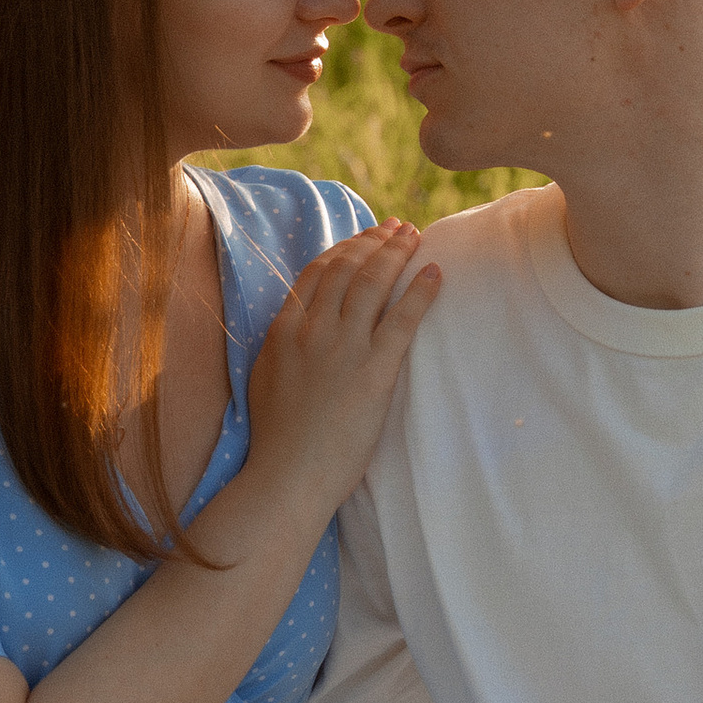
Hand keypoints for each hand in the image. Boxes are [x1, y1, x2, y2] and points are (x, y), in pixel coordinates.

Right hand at [246, 224, 439, 520]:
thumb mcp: (266, 378)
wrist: (288, 475)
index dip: (346, 248)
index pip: (318, 272)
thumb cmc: (278, 439)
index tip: (366, 238)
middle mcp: (313, 329)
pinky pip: (402, 319)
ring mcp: (344, 348)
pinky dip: (421, 291)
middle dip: (375, 241)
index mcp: (284, 330)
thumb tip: (298, 324)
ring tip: (416, 237)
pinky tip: (435, 273)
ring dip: (397, 253)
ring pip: (374, 283)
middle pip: (349, 268)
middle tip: (398, 227)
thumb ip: (283, 345)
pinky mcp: (374, 371)